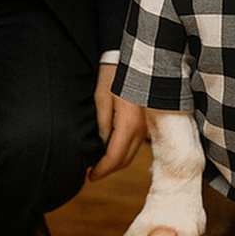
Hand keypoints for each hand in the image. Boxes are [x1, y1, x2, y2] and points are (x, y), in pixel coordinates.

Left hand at [89, 63, 146, 180]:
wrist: (134, 60)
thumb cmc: (114, 76)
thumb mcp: (102, 98)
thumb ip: (102, 123)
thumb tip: (100, 145)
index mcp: (128, 124)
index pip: (114, 157)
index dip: (101, 170)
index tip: (89, 175)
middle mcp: (140, 128)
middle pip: (125, 160)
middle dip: (108, 169)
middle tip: (92, 172)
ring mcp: (145, 126)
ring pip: (131, 154)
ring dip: (116, 162)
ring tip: (100, 162)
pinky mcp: (145, 122)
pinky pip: (135, 144)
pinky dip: (124, 152)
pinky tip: (112, 149)